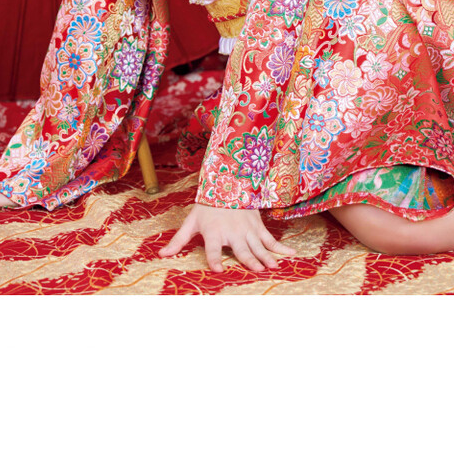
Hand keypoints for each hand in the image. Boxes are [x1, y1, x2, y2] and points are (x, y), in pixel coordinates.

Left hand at [159, 203, 296, 274]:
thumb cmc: (207, 207)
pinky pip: (270, 239)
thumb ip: (179, 240)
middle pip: (242, 249)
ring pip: (258, 246)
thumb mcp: (191, 222)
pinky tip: (291, 253)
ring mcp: (247, 229)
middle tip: (258, 270)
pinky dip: (281, 247)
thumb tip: (161, 254)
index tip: (218, 269)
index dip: (214, 259)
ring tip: (274, 267)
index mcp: (214, 232)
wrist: (226, 184)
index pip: (212, 249)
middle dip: (249, 259)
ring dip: (267, 256)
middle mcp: (232, 232)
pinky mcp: (257, 227)